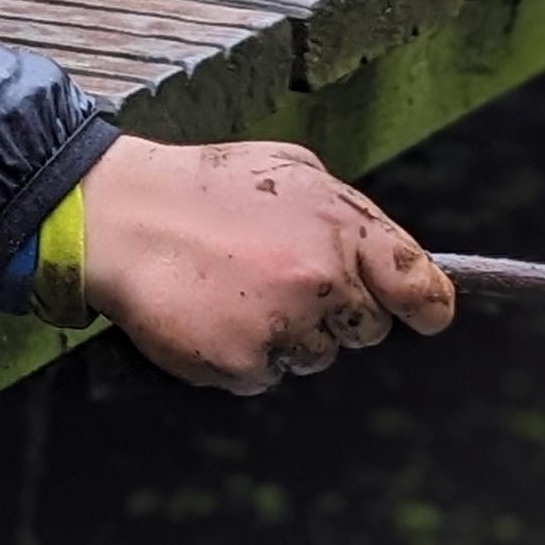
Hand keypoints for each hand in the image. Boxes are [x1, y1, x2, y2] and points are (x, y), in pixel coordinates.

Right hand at [78, 135, 454, 394]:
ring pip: (315, 357)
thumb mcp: (288, 168)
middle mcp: (322, 278)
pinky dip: (239, 357)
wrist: (118, 216)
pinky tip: (208, 317)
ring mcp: (284, 323)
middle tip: (279, 283)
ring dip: (285, 336)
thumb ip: (345, 211)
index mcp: (344, 226)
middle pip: (366, 330)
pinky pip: (264, 376)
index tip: (425, 316)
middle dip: (335, 315)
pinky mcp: (242, 360)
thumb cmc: (200, 188)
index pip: (421, 286)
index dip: (426, 306)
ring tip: (232, 293)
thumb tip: (388, 254)